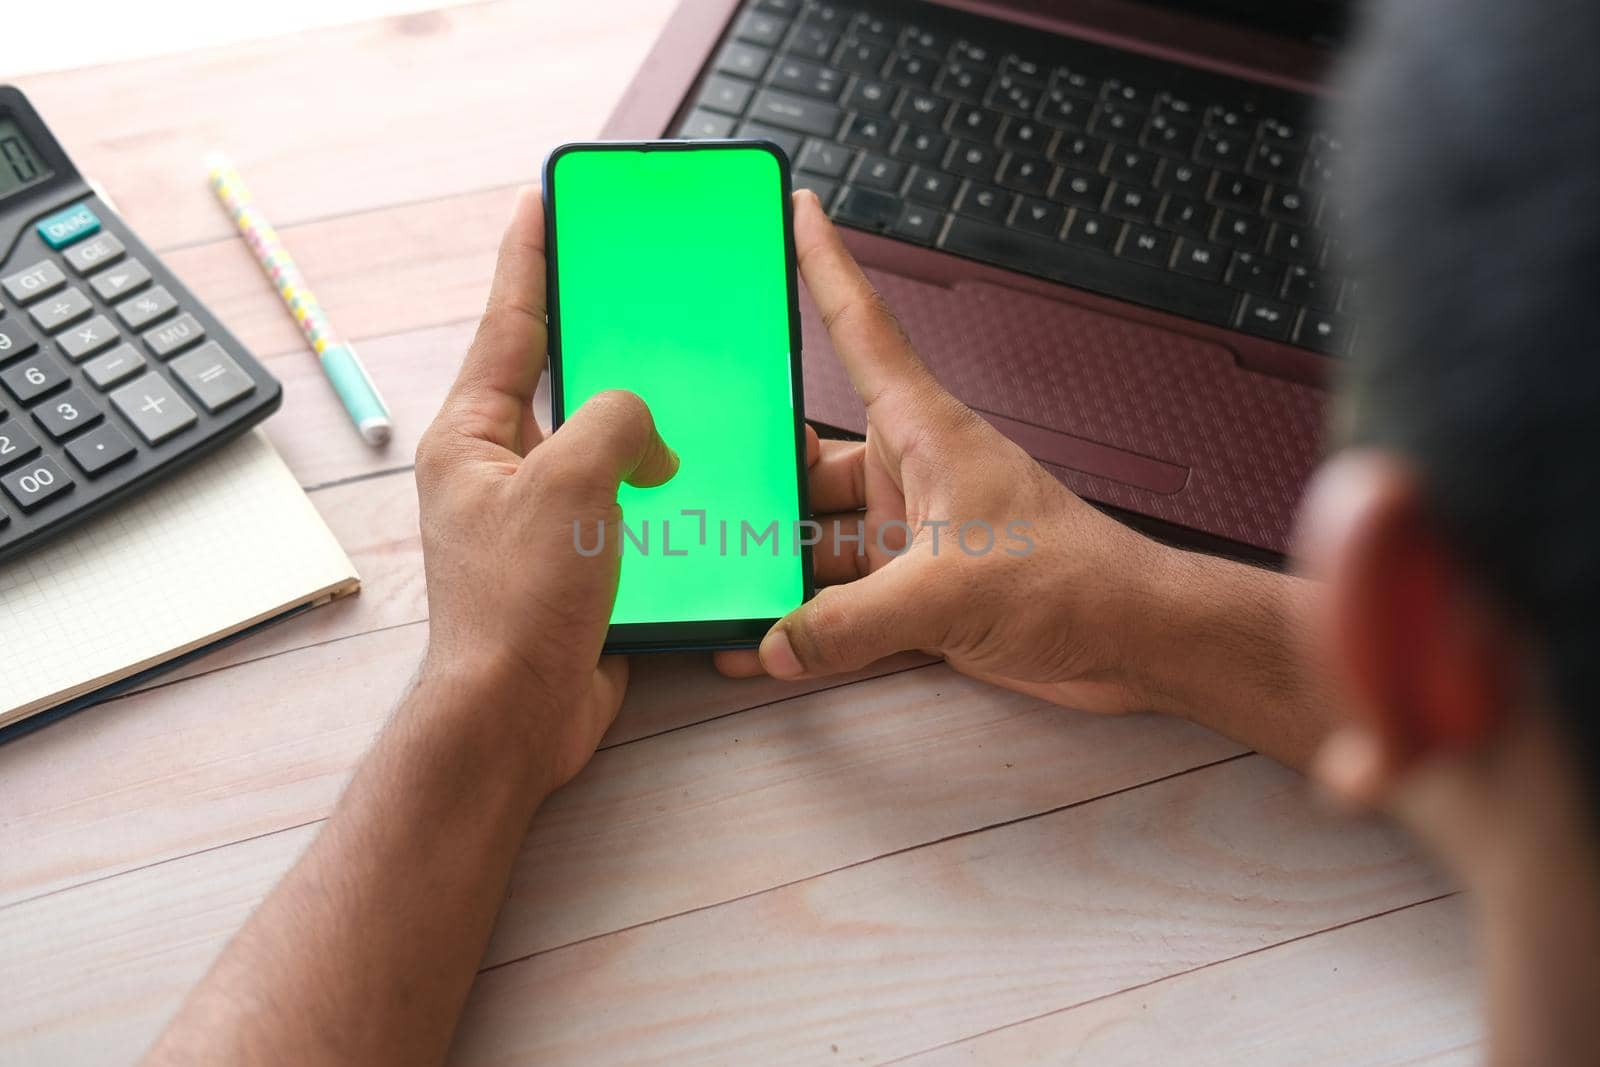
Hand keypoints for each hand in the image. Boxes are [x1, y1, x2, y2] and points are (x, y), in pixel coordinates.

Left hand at [414, 187, 677, 794]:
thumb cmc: (520, 603)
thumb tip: (647, 435)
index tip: (542, 202)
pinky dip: (652, 488)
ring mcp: (532, 517)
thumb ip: (616, 420)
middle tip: (627, 292)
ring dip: (637, 426)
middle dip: (593, 340)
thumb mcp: (572, 480)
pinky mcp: (570, 561)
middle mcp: (496, 470)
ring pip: (595, 444)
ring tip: (679, 400)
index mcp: (472, 436)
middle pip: (554, 381)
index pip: (510, 324)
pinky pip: (618, 501)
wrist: (517, 716)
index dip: (531, 257)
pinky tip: (688, 484)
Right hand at [715, 191, 1171, 714]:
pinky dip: (810, 625)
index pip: (863, 330)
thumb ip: (854, 622)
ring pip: (821, 538)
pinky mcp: (921, 588)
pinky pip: (846, 601)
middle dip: (760, 482)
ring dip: (778, 569)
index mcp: (926, 434)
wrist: (1134, 637)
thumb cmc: (1074, 579)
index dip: (827, 268)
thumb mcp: (949, 591)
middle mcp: (913, 473)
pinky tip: (767, 649)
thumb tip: (777, 642)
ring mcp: (914, 532)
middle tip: (696, 497)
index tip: (800, 212)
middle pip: (812, 462)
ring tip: (720, 590)